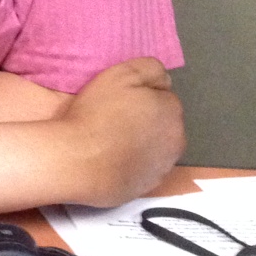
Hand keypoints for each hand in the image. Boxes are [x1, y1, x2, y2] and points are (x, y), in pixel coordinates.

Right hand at [59, 58, 184, 207]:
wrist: (78, 161)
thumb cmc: (97, 114)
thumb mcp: (121, 74)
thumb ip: (149, 69)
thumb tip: (163, 79)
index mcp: (171, 110)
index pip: (163, 96)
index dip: (140, 95)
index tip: (119, 98)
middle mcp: (176, 139)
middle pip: (162, 123)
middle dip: (146, 119)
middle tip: (113, 117)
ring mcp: (163, 166)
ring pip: (155, 147)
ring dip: (141, 142)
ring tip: (110, 140)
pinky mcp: (147, 186)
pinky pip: (143, 168)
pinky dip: (132, 163)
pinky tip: (110, 159)